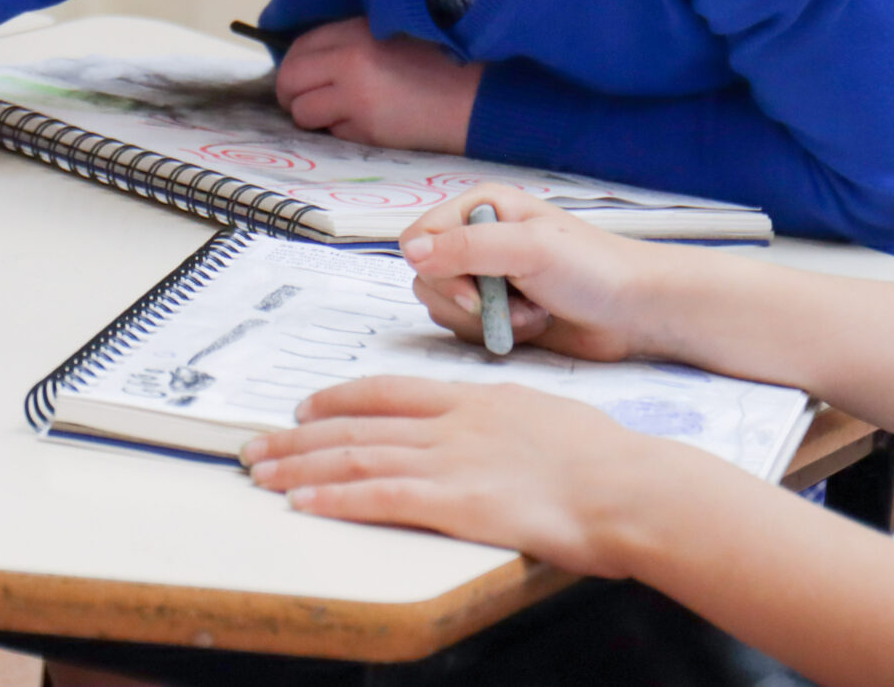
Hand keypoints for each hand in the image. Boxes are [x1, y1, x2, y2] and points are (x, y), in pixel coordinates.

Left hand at [241, 374, 708, 578]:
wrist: (635, 486)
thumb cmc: (611, 461)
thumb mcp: (550, 415)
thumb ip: (510, 421)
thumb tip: (501, 432)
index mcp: (475, 399)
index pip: (388, 391)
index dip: (339, 399)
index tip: (306, 407)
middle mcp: (452, 423)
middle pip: (357, 425)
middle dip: (300, 437)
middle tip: (259, 446)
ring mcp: (451, 460)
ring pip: (356, 457)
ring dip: (302, 466)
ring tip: (263, 474)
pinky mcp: (456, 502)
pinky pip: (380, 497)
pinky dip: (335, 498)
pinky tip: (304, 502)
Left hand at [275, 18, 477, 150]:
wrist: (475, 98)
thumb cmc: (436, 64)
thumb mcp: (389, 35)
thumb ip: (349, 43)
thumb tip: (305, 62)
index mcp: (355, 31)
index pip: (299, 47)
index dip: (293, 65)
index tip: (299, 77)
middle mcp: (349, 61)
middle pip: (289, 80)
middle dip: (291, 94)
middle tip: (302, 102)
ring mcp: (356, 97)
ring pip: (303, 112)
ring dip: (314, 117)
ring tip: (337, 115)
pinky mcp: (368, 129)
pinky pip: (334, 133)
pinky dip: (342, 131)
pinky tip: (367, 124)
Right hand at [398, 187, 679, 362]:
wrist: (640, 313)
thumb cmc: (595, 269)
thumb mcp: (530, 249)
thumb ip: (467, 248)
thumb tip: (409, 253)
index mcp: (480, 208)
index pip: (418, 239)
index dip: (437, 270)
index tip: (476, 291)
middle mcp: (476, 239)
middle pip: (426, 277)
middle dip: (466, 302)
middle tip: (514, 306)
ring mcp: (486, 277)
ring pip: (443, 307)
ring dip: (486, 320)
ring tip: (532, 315)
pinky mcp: (498, 312)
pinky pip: (465, 329)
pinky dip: (496, 334)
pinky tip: (534, 326)